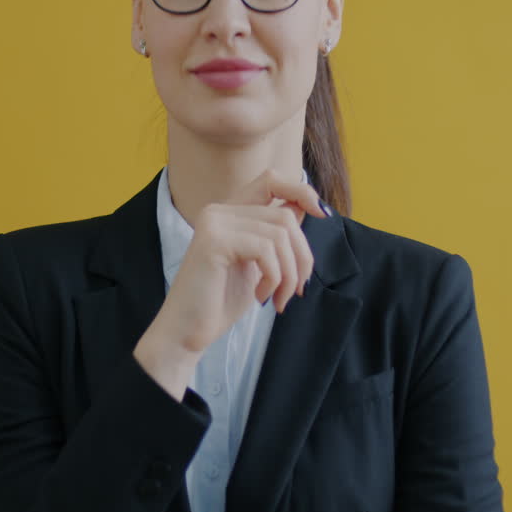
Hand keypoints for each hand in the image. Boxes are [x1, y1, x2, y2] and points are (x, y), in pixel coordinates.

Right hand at [133, 168, 328, 398]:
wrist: (188, 332)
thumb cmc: (220, 302)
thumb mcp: (258, 263)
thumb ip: (275, 234)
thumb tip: (307, 207)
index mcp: (229, 212)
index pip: (271, 179)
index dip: (301, 190)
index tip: (323, 215)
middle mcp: (219, 211)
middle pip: (285, 215)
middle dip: (302, 256)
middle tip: (298, 289)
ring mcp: (214, 223)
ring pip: (280, 233)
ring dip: (289, 273)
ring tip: (279, 298)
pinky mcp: (214, 241)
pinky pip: (265, 249)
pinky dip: (273, 278)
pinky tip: (261, 297)